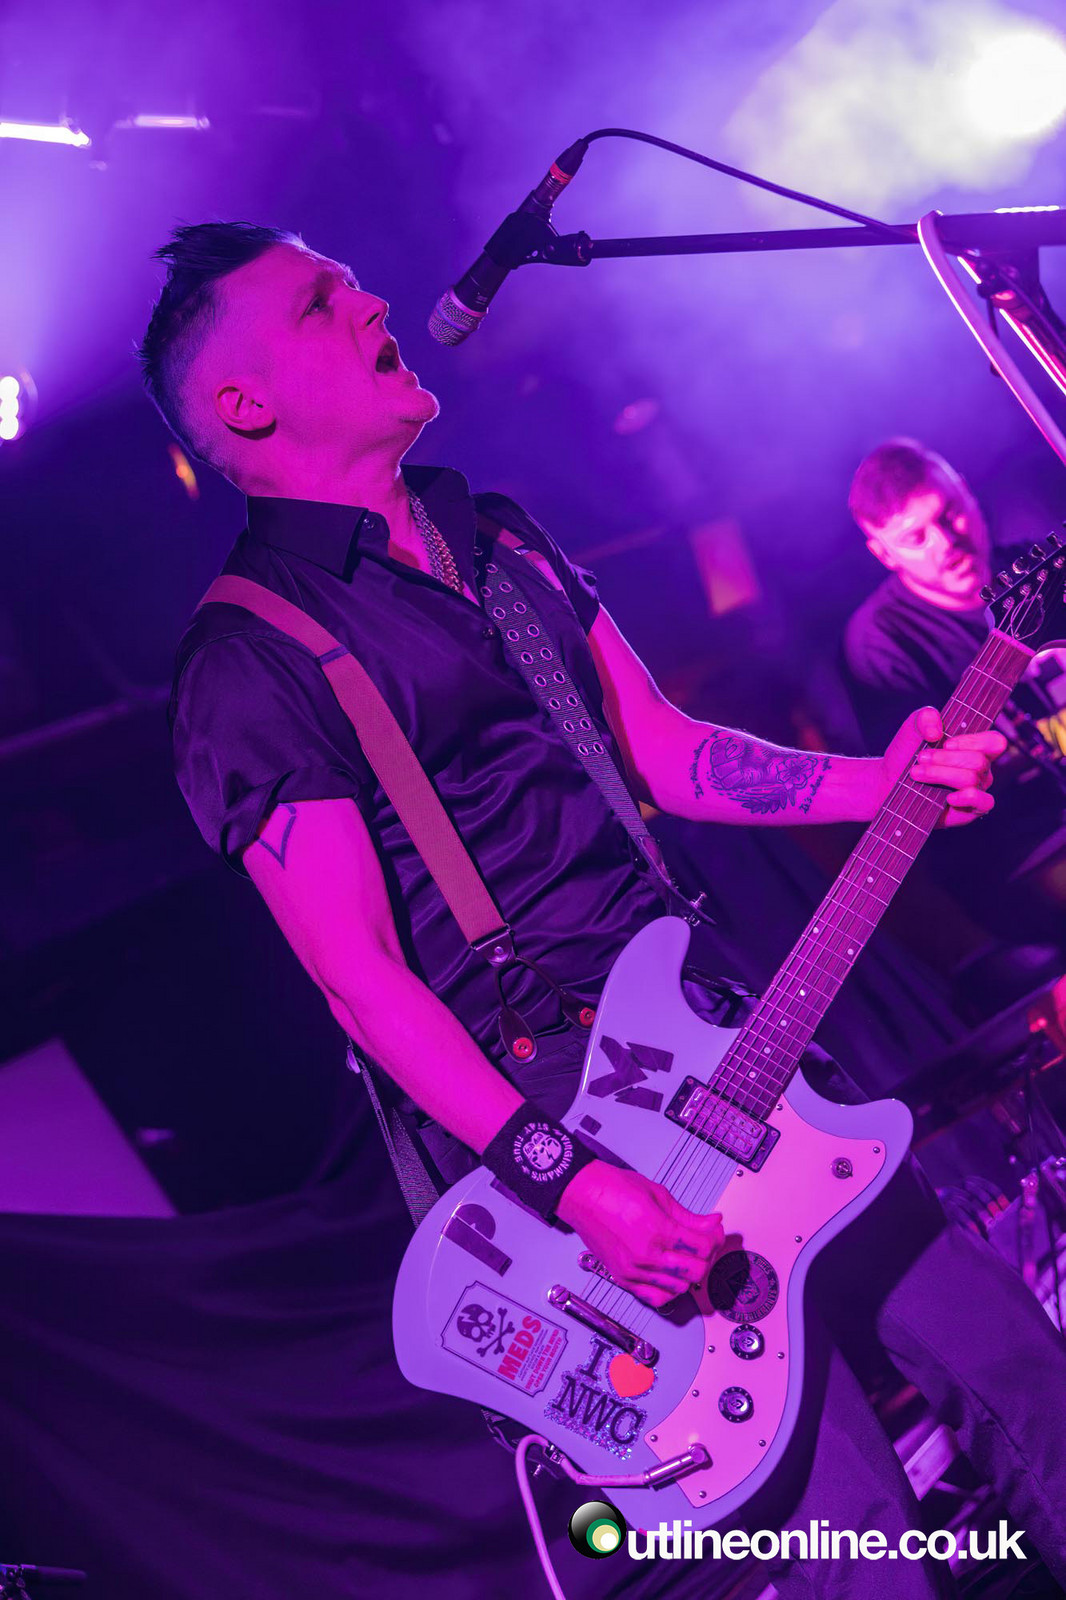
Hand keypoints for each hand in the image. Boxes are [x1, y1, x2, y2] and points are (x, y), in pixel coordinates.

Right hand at [556, 1160, 724, 1308]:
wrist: (581, 1194)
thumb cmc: (612, 1188)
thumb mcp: (658, 1194)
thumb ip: (688, 1216)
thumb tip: (712, 1223)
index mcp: (657, 1230)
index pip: (702, 1247)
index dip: (715, 1238)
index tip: (714, 1231)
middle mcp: (646, 1255)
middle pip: (695, 1272)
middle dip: (706, 1257)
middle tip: (705, 1243)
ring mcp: (633, 1270)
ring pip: (679, 1289)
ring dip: (689, 1275)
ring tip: (687, 1257)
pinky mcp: (622, 1278)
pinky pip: (655, 1298)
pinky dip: (669, 1291)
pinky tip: (671, 1276)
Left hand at [880, 707, 1005, 827]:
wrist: (889, 782)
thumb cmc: (907, 754)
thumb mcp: (913, 728)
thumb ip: (925, 717)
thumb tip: (935, 732)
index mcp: (974, 748)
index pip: (995, 742)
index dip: (974, 741)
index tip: (946, 743)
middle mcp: (981, 769)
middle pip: (978, 761)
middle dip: (945, 759)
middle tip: (921, 758)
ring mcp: (977, 790)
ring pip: (971, 778)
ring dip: (941, 774)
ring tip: (917, 773)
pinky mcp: (970, 810)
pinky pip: (984, 803)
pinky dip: (967, 797)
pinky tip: (948, 797)